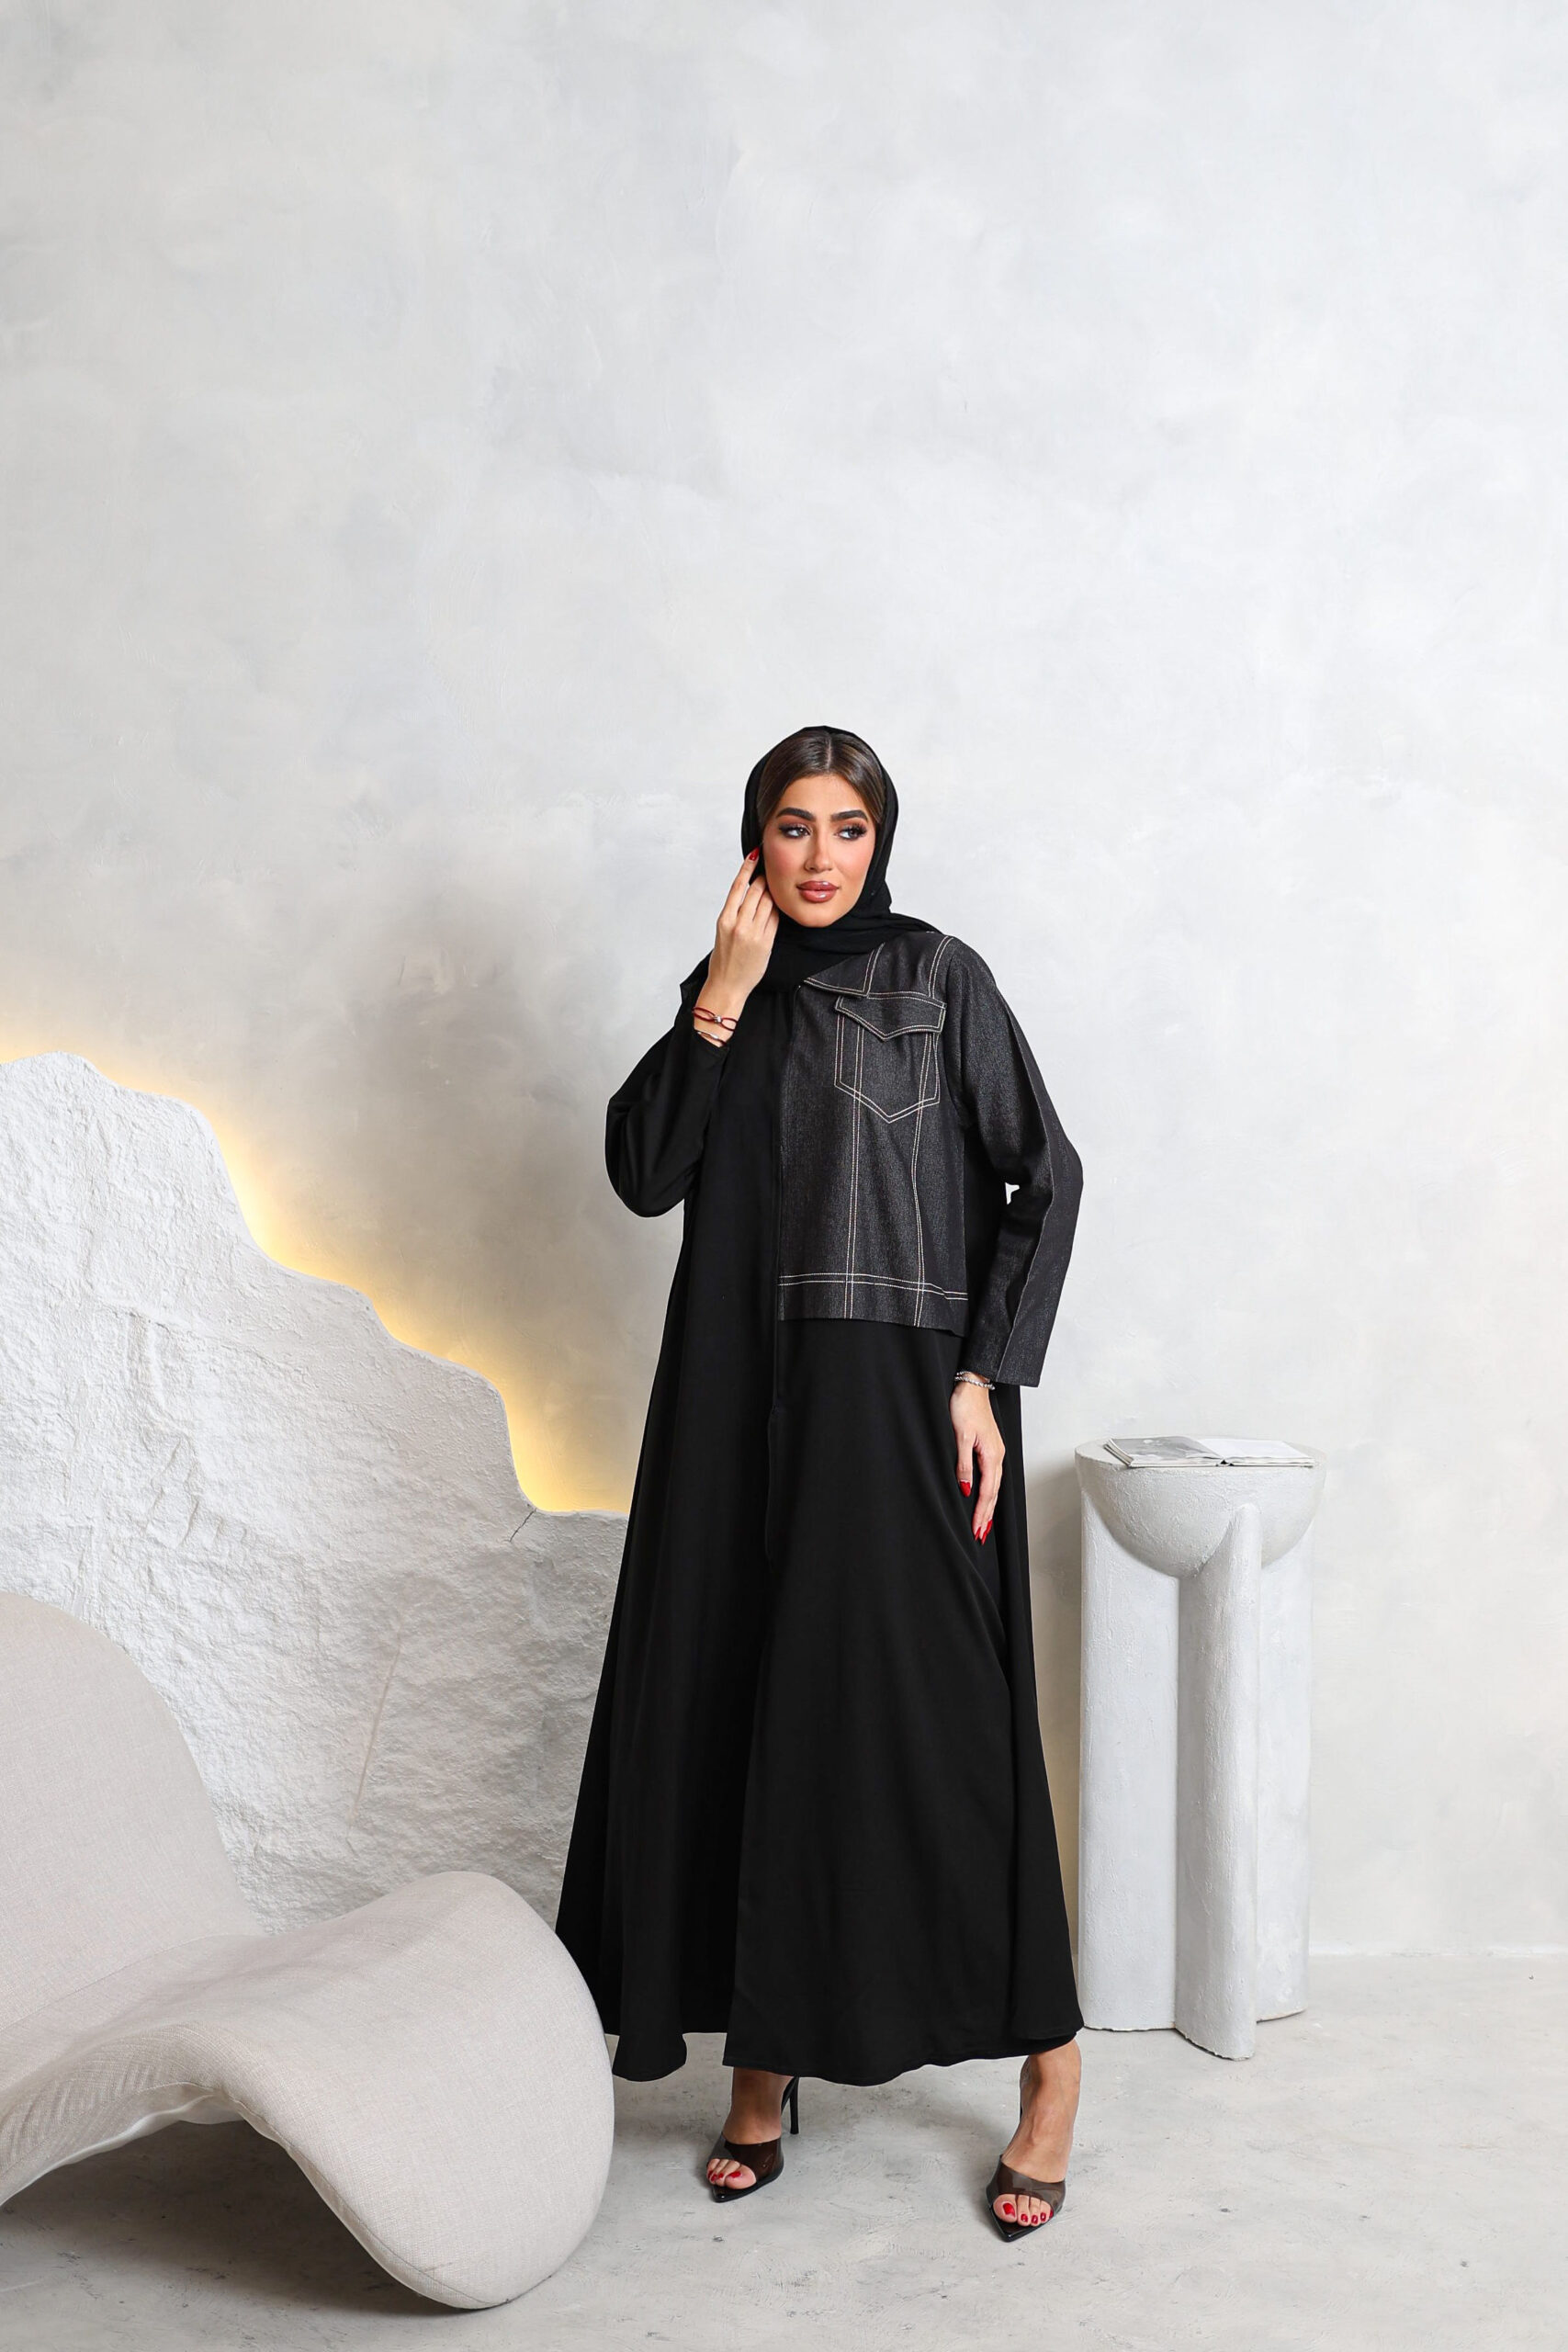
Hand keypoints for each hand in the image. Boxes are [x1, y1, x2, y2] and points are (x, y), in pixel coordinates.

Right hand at [698, 849, 778, 1029]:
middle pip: (756, 891)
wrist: (727, 986)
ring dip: (773, 892)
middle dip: (764, 878)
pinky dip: (777, 910)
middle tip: (770, 869)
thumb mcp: (722, 933)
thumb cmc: (723, 961)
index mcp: (724, 919)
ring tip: (777, 884)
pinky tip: (779, 904)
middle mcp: (738, 924)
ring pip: (768, 903)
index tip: (754, 855)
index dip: (747, 868)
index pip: (738, 887)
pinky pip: (775, 919)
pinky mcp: (766, 943)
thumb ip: (735, 914)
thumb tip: (750, 895)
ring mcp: (753, 933)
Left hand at [951, 1379, 1003, 1541]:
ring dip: (989, 1507)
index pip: (987, 1492)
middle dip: (986, 1516)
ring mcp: (995, 1452)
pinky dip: (989, 1492)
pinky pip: (992, 1476)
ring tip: (983, 1524)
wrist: (973, 1384)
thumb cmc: (965, 1406)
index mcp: (991, 1455)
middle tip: (979, 1536)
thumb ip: (964, 1464)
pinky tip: (985, 1497)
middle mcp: (997, 1456)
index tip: (975, 1531)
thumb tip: (965, 1489)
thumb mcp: (960, 1436)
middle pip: (994, 1493)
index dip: (980, 1513)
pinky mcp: (990, 1448)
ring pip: (994, 1486)